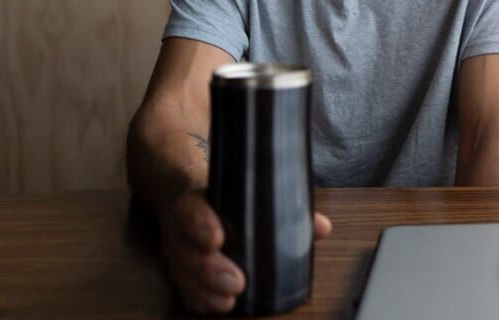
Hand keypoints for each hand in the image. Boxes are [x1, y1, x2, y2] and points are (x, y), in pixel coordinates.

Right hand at [160, 191, 332, 313]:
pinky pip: (184, 289)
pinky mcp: (179, 271)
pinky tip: (217, 307)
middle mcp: (180, 230)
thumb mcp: (246, 191)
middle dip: (210, 270)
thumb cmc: (223, 197)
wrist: (182, 194)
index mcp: (195, 202)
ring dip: (206, 292)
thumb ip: (285, 208)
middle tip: (236, 283)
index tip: (217, 239)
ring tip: (229, 302)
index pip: (191, 211)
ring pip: (183, 274)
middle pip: (187, 251)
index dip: (201, 226)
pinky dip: (200, 300)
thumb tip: (321, 227)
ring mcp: (176, 252)